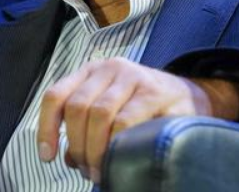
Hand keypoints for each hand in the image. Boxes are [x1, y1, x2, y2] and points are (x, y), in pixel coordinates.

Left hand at [37, 57, 238, 183]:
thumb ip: (86, 129)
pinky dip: (115, 144)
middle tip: (87, 169)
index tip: (48, 157)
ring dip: (95, 149)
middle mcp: (109, 68)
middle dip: (77, 145)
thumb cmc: (145, 109)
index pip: (56, 95)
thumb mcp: (111, 110)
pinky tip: (118, 158)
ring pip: (98, 113)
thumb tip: (65, 157)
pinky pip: (125, 121)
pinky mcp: (154, 91)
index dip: (46, 128)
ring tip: (101, 170)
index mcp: (90, 72)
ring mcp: (132, 76)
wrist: (192, 97)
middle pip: (76, 107)